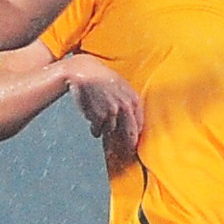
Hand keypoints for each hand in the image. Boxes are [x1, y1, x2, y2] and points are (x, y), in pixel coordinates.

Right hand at [64, 53, 143, 172]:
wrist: (84, 71)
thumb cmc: (102, 78)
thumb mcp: (121, 86)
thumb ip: (128, 103)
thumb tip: (132, 125)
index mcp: (133, 99)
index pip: (140, 124)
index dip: (136, 135)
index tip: (133, 143)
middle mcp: (125, 106)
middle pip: (130, 134)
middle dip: (128, 144)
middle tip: (126, 151)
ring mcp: (112, 112)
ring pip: (111, 132)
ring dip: (106, 131)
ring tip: (100, 121)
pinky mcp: (98, 117)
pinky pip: (98, 131)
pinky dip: (95, 129)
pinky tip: (92, 119)